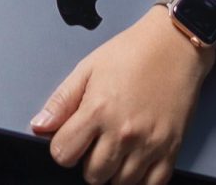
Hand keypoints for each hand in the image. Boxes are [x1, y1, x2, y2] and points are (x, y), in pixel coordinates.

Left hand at [31, 7, 215, 184]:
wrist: (175, 44)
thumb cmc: (132, 52)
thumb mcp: (88, 68)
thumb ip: (62, 101)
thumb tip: (39, 125)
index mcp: (97, 110)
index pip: (63, 154)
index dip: (63, 148)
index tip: (72, 139)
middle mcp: (123, 132)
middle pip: (92, 175)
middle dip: (89, 162)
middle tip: (97, 142)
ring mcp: (149, 144)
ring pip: (120, 183)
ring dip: (114, 171)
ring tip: (118, 148)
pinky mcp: (171, 149)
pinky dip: (141, 180)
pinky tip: (137, 162)